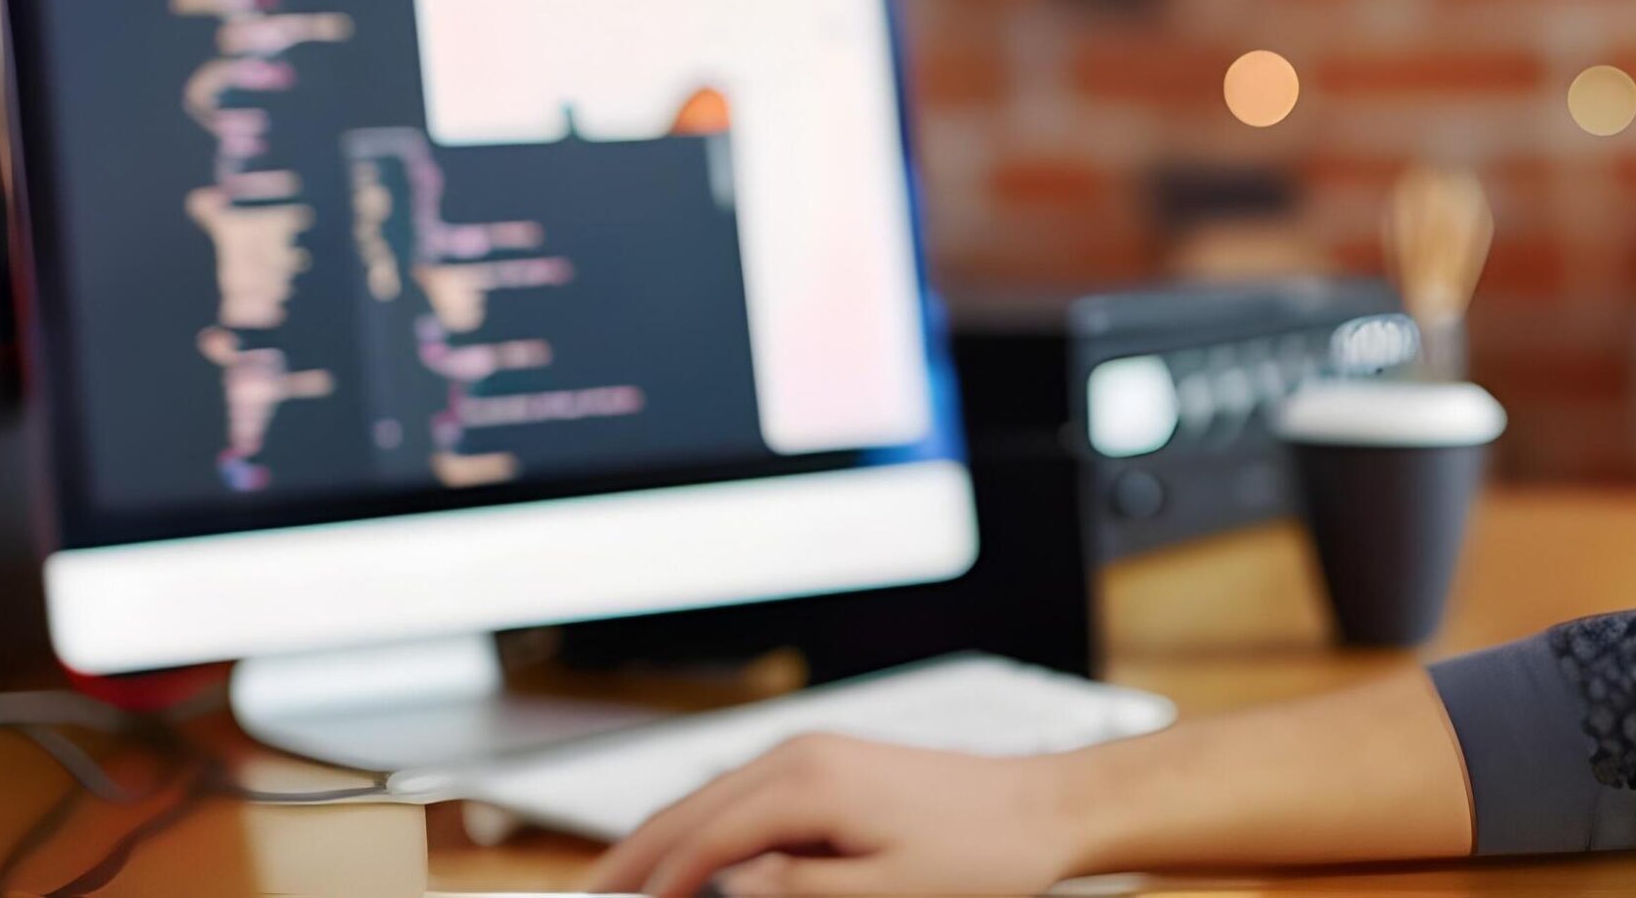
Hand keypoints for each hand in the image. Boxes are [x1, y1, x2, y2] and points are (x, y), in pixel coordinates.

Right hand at [585, 732, 1098, 895]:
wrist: (1046, 808)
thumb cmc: (982, 853)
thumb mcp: (888, 892)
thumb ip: (797, 889)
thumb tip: (725, 884)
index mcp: (810, 783)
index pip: (703, 837)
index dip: (654, 882)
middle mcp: (803, 754)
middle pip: (691, 808)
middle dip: (635, 854)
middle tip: (589, 896)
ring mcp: (815, 753)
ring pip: (712, 798)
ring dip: (666, 838)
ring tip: (625, 882)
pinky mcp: (830, 764)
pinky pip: (746, 795)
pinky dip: (708, 825)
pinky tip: (696, 856)